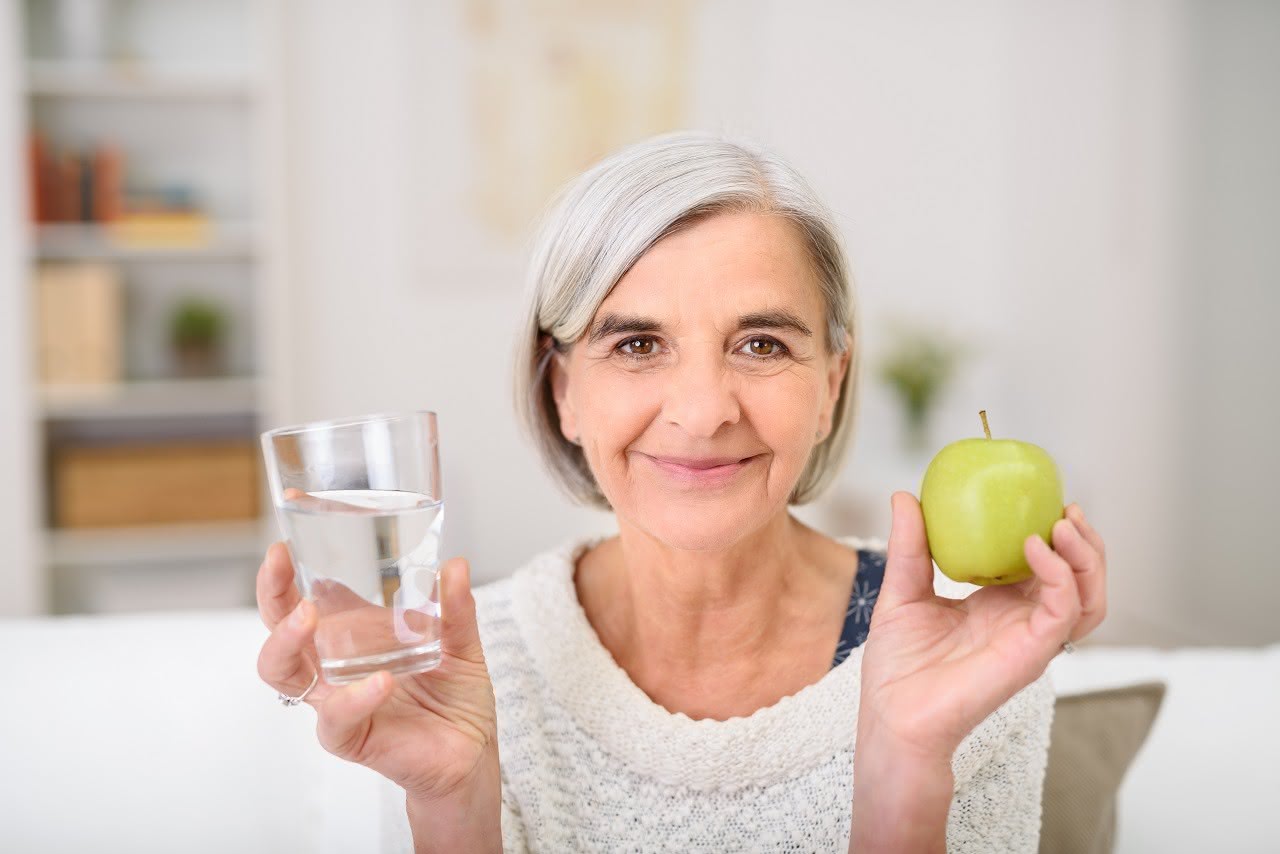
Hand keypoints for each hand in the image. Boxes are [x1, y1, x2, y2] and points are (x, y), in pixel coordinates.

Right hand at [255, 540, 498, 803]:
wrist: (471, 751)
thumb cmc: (455, 696)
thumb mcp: (461, 641)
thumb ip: (455, 607)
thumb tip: (454, 565)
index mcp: (353, 636)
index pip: (306, 596)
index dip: (288, 568)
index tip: (287, 531)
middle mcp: (335, 666)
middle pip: (278, 627)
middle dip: (271, 593)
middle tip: (280, 564)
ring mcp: (336, 699)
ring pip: (283, 672)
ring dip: (287, 640)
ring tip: (308, 615)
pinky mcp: (350, 737)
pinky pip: (336, 718)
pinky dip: (355, 698)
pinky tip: (381, 682)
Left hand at [856, 492, 1106, 761]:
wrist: (893, 715)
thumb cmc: (897, 666)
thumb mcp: (902, 592)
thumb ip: (910, 546)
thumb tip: (904, 495)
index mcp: (999, 605)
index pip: (1046, 565)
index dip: (1054, 533)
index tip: (1044, 497)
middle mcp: (1023, 621)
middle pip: (1080, 579)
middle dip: (1086, 542)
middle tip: (1067, 509)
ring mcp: (1032, 639)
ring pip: (1088, 598)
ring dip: (1086, 557)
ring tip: (1064, 523)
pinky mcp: (1032, 654)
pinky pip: (1063, 612)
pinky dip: (1060, 576)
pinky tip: (1036, 549)